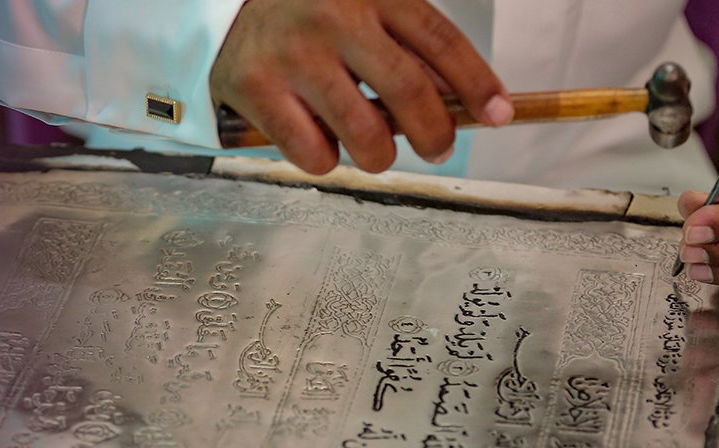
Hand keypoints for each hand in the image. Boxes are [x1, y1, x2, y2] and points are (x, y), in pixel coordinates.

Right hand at [209, 0, 513, 174]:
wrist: (218, 2)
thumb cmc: (302, 10)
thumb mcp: (357, 4)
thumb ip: (403, 43)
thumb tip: (460, 101)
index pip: (438, 40)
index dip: (476, 83)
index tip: (500, 114)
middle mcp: (334, 20)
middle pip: (408, 92)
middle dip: (435, 134)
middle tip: (439, 149)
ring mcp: (294, 58)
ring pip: (364, 135)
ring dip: (379, 156)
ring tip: (373, 150)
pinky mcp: (256, 90)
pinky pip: (312, 154)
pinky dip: (326, 160)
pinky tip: (321, 143)